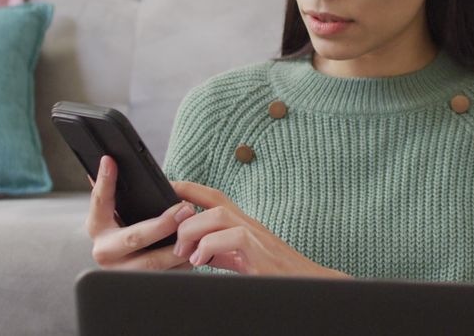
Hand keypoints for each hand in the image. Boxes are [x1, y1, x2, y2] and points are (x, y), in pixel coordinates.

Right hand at [85, 155, 198, 270]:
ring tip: (196, 228)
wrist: (129, 268)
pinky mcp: (140, 287)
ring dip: (179, 245)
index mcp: (97, 228)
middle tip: (185, 209)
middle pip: (134, 237)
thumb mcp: (118, 213)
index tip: (111, 161)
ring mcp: (122, 273)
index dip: (105, 181)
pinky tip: (197, 249)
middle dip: (163, 224)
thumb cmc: (127, 231)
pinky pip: (167, 275)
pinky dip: (185, 262)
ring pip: (154, 262)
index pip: (98, 201)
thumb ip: (113, 192)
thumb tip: (108, 161)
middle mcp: (104, 252)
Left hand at [170, 180, 350, 278]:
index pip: (213, 196)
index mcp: (243, 223)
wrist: (309, 285)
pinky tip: (200, 262)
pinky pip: (233, 238)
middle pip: (214, 198)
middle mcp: (250, 223)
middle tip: (170, 231)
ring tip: (184, 252)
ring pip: (219, 215)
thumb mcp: (240, 259)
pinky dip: (210, 247)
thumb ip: (218, 251)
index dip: (187, 188)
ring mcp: (257, 235)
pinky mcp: (261, 252)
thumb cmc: (274, 273)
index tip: (164, 187)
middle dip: (184, 205)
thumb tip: (191, 250)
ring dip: (194, 231)